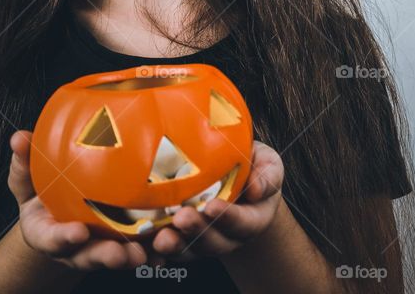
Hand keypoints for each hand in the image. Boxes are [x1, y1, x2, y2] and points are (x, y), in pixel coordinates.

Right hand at [8, 129, 152, 270]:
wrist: (58, 213)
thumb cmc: (43, 193)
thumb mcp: (29, 180)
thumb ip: (24, 163)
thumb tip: (19, 137)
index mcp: (47, 233)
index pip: (52, 239)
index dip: (64, 238)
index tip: (77, 233)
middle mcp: (74, 248)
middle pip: (88, 256)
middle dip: (104, 256)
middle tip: (119, 253)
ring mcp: (98, 248)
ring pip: (116, 256)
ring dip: (131, 256)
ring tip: (145, 252)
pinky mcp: (122, 244)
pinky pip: (140, 249)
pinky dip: (153, 250)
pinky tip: (167, 244)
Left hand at [149, 140, 283, 261]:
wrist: (236, 179)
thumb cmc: (252, 167)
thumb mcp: (267, 164)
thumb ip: (268, 174)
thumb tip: (257, 188)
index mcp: (253, 219)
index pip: (243, 223)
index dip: (228, 217)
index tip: (212, 206)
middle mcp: (229, 236)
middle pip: (214, 242)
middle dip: (197, 231)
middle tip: (182, 217)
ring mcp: (205, 241)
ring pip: (191, 250)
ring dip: (176, 244)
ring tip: (161, 235)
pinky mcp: (184, 240)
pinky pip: (171, 249)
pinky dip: (158, 249)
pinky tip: (146, 242)